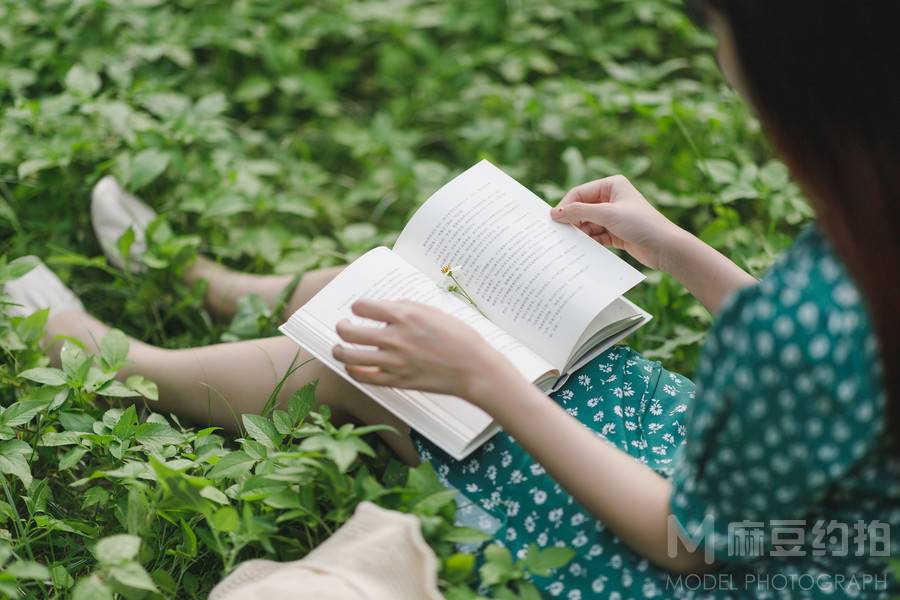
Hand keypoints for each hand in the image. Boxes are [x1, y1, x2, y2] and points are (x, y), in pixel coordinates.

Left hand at [332, 299, 511, 401]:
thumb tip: (383, 308)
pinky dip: (353, 371)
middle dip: (342, 327)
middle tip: (343, 326)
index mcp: (406, 316)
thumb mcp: (433, 311)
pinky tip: (354, 367)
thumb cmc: (459, 337)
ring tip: (340, 348)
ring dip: (339, 350)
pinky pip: (364, 377)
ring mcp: (395, 362)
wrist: (475, 369)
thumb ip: (406, 307)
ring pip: (350, 357)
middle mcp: (396, 338)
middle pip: (349, 331)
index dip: (357, 307)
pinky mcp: (397, 381)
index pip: (363, 307)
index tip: (359, 309)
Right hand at [550, 175, 682, 269]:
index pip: (580, 193)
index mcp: (612, 185)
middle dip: (573, 221)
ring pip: (588, 223)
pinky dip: (589, 241)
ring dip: (581, 233)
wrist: (665, 247)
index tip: (554, 220)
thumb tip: (555, 212)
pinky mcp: (616, 233)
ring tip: (573, 243)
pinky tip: (584, 249)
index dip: (566, 206)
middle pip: (582, 208)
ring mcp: (614, 216)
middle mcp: (612, 198)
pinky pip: (596, 235)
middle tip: (561, 234)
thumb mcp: (607, 214)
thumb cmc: (641, 224)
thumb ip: (580, 212)